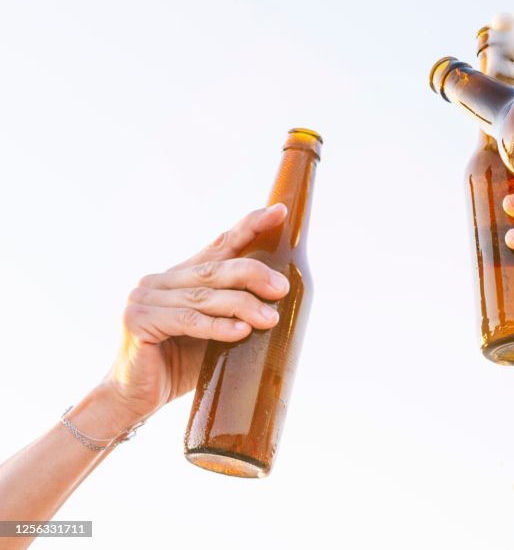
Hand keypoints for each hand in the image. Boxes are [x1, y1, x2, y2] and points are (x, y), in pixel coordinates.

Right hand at [95, 205, 290, 434]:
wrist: (134, 400)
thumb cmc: (179, 366)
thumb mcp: (213, 332)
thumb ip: (233, 311)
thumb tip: (281, 298)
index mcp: (180, 276)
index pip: (219, 245)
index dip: (249, 226)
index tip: (279, 212)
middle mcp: (159, 280)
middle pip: (215, 270)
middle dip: (253, 275)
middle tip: (282, 289)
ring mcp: (144, 298)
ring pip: (205, 296)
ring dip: (243, 305)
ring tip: (271, 318)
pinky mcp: (138, 321)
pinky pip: (187, 321)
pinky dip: (217, 326)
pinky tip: (242, 331)